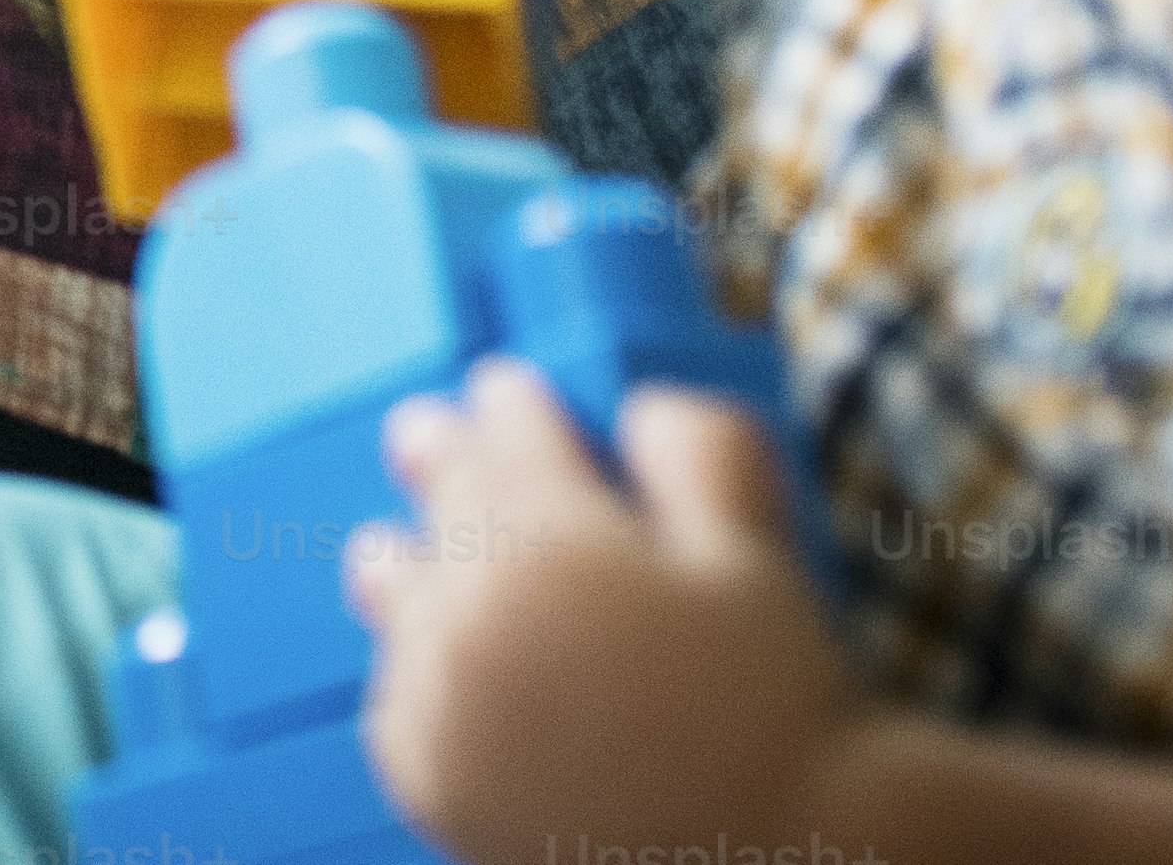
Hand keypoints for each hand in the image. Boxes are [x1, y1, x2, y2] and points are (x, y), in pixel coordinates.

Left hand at [354, 360, 858, 851]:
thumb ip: (699, 454)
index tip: (508, 391)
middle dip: (444, 456)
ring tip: (399, 547)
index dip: (514, 403)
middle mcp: (475, 611)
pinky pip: (394, 696)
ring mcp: (441, 700)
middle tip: (425, 433)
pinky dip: (414, 669)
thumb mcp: (758, 560)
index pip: (506, 430)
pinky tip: (442, 666)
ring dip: (409, 558)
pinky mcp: (429, 780)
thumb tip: (638, 406)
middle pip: (439, 497)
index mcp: (551, 539)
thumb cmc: (779, 711)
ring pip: (394, 590)